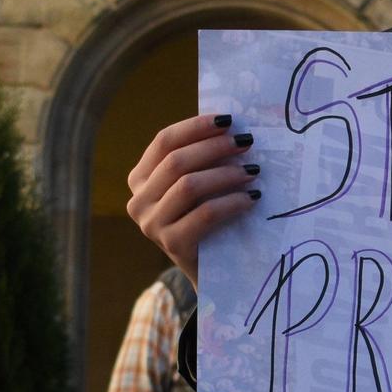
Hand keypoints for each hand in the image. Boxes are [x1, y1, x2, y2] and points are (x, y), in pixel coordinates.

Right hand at [126, 114, 259, 278]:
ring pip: (189, 186)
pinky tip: (252, 198)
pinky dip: (232, 202)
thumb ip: (201, 158)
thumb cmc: (207, 218)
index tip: (228, 120)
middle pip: (176, 161)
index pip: (163, 142)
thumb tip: (230, 124)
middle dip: (215, 147)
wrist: (211, 272)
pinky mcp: (171, 244)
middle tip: (246, 142)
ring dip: (226, 174)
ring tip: (253, 172)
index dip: (196, 127)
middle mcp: (138, 200)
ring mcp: (151, 224)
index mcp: (140, 179)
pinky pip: (205, 213)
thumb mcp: (198, 185)